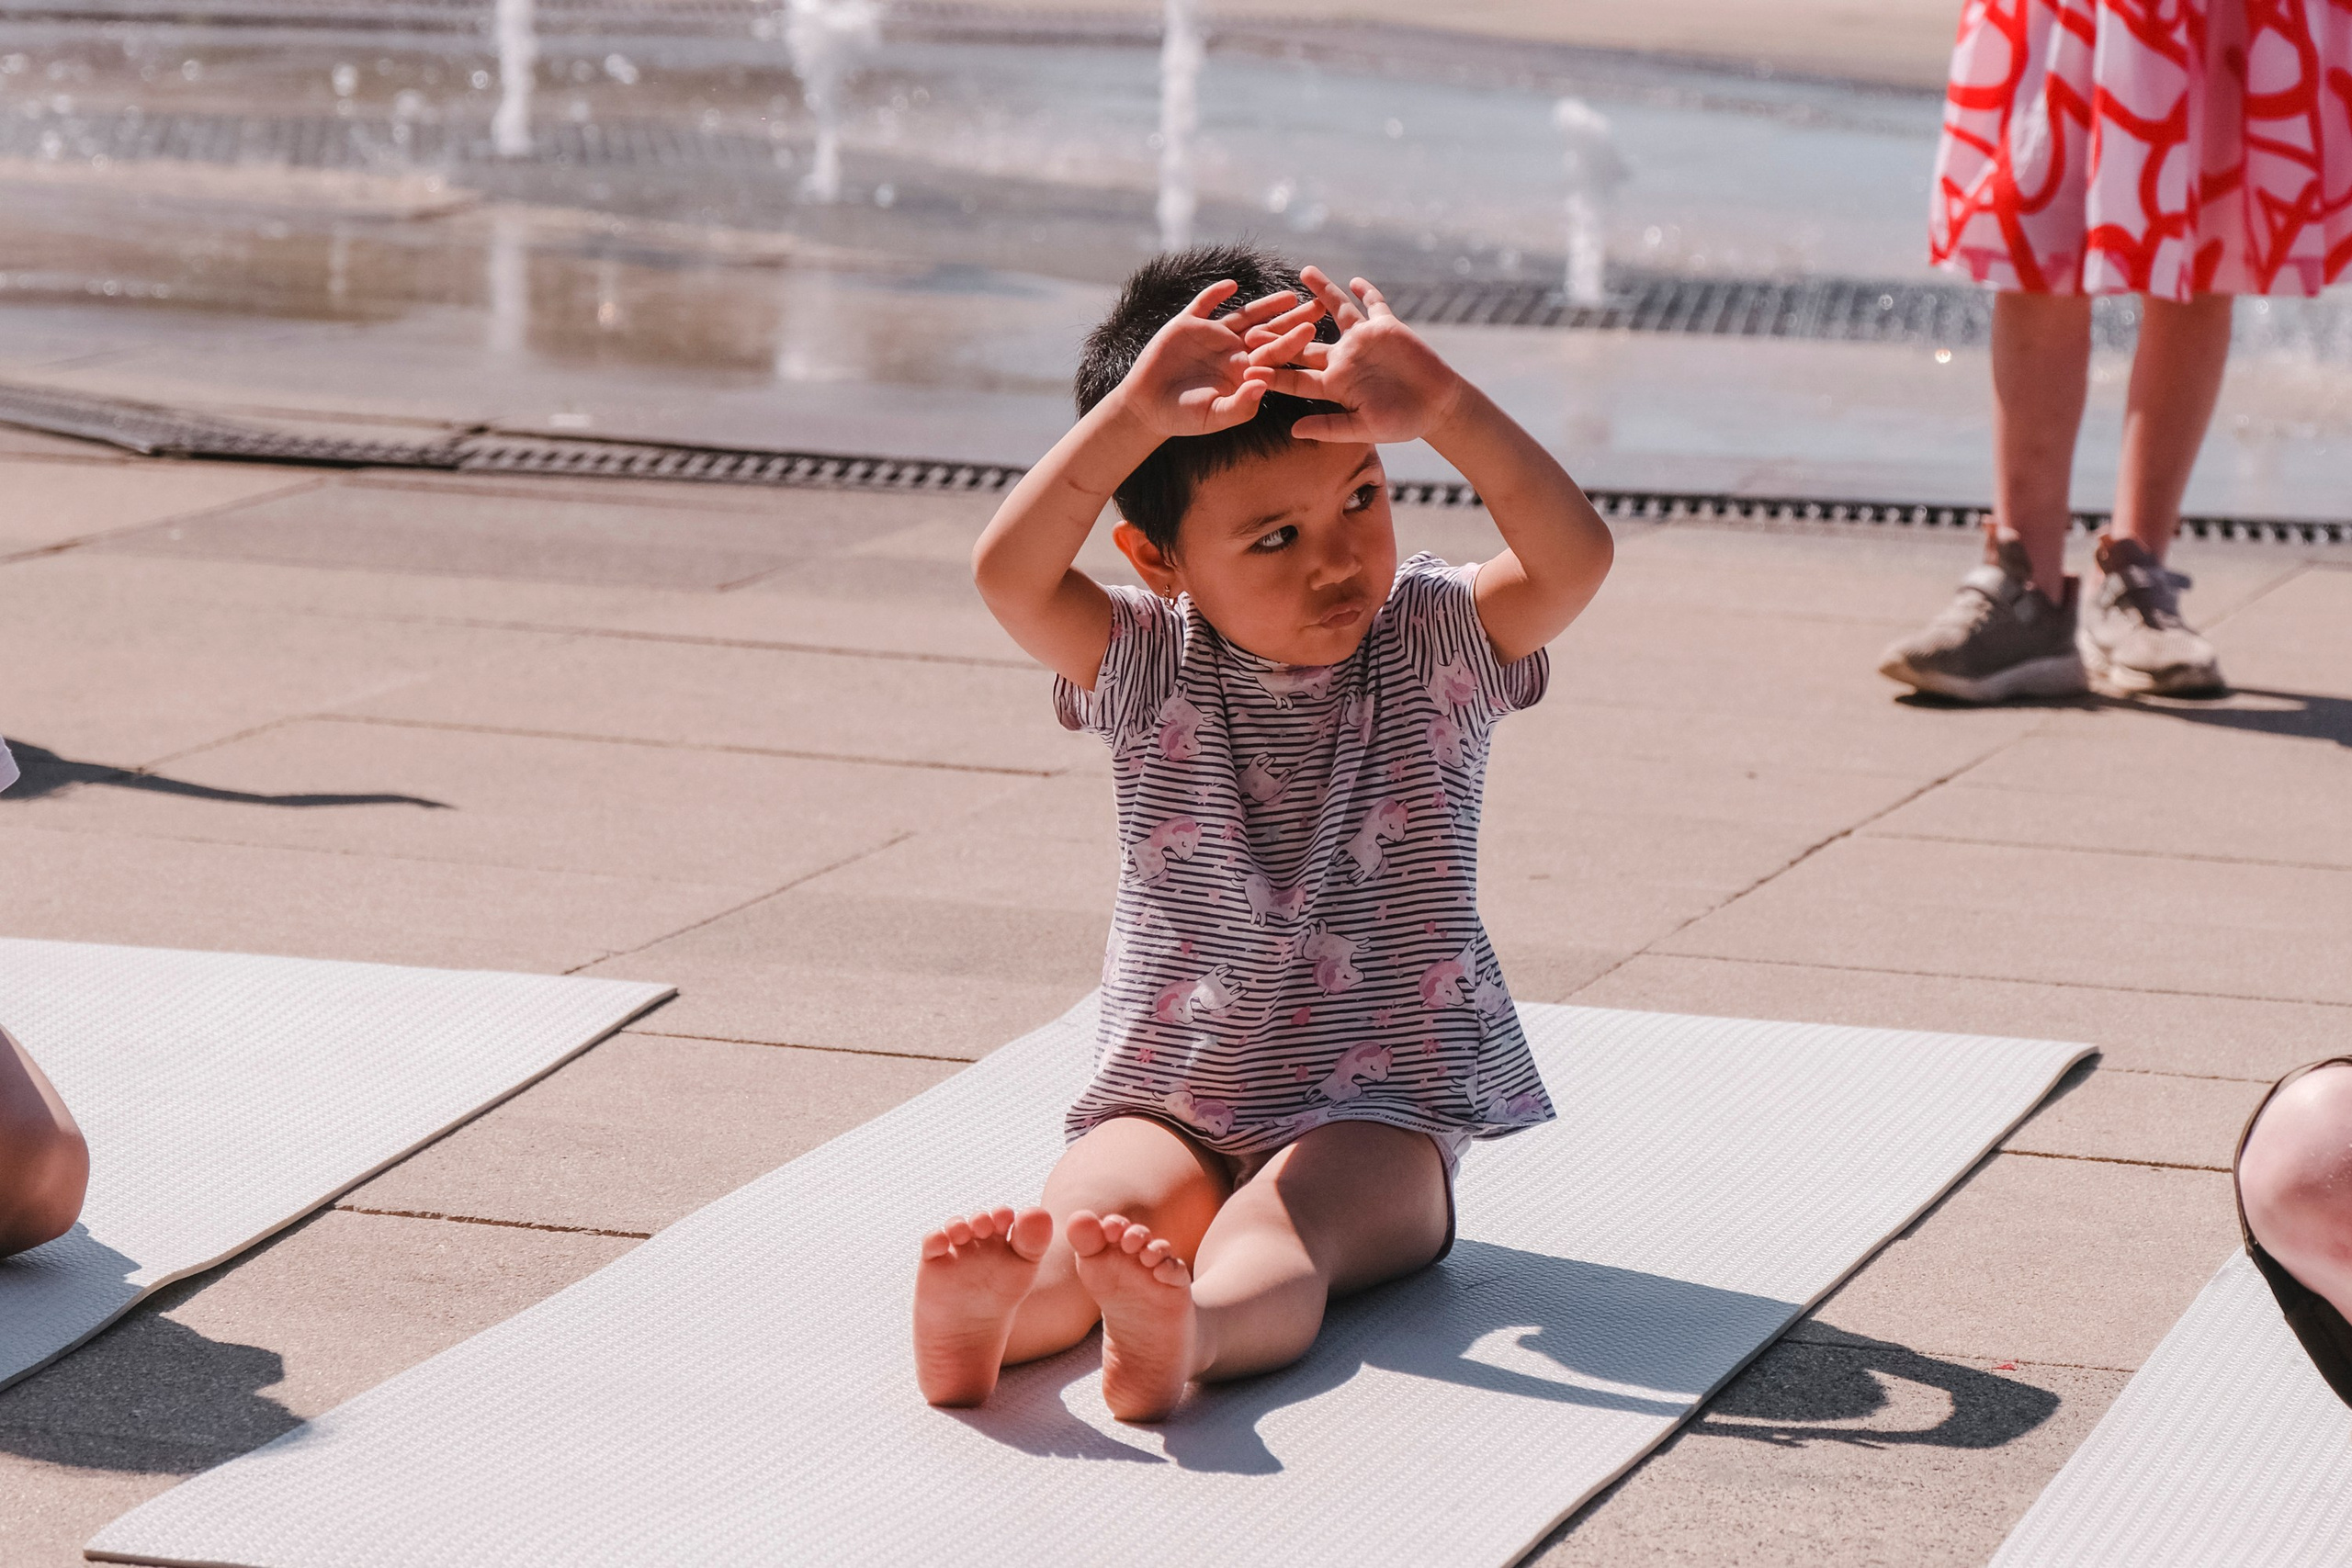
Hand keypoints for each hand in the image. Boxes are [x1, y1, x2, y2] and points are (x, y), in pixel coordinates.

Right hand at [1114, 280, 1322, 439]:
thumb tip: (1263, 384)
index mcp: (1242, 372)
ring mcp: (1212, 335)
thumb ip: (1240, 405)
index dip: (1291, 342)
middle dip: (1293, 318)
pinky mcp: (1188, 324)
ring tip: (1290, 294)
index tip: (1312, 330)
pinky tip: (1231, 285)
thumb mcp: (1214, 417)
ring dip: (1266, 305)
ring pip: (1245, 315)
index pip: (1273, 354)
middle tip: (1320, 304)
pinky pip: (1204, 304)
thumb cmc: (1183, 418)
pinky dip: (1216, 294)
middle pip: (1269, 330)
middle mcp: (1232, 350)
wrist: (1147, 407)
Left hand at [1246, 266, 1466, 443]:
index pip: (1297, 377)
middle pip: (1305, 342)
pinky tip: (1353, 279)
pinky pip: (1374, 304)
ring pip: (1336, 310)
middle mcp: (1343, 358)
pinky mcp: (1386, 328)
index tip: (1247, 370)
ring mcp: (1362, 341)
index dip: (1273, 373)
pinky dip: (1366, 291)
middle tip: (1251, 327)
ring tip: (1304, 272)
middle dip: (1279, 334)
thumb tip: (1294, 431)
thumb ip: (1330, 427)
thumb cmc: (1402, 423)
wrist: (1436, 407)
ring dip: (1321, 292)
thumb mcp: (1365, 429)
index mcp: (1334, 384)